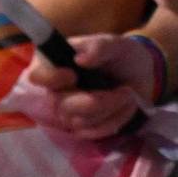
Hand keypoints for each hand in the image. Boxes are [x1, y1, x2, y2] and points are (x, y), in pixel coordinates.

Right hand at [20, 33, 156, 139]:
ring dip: (110, 111)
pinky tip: (128, 108)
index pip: (38, 76)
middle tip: (126, 92)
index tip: (73, 74)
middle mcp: (56, 89)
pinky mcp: (82, 127)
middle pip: (61, 105)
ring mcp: (68, 110)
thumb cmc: (119, 54)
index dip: (52, 79)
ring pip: (79, 121)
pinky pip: (92, 132)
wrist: (139, 74)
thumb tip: (80, 60)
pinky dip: (114, 121)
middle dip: (96, 102)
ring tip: (130, 96)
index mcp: (54, 63)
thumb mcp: (113, 44)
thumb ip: (98, 47)